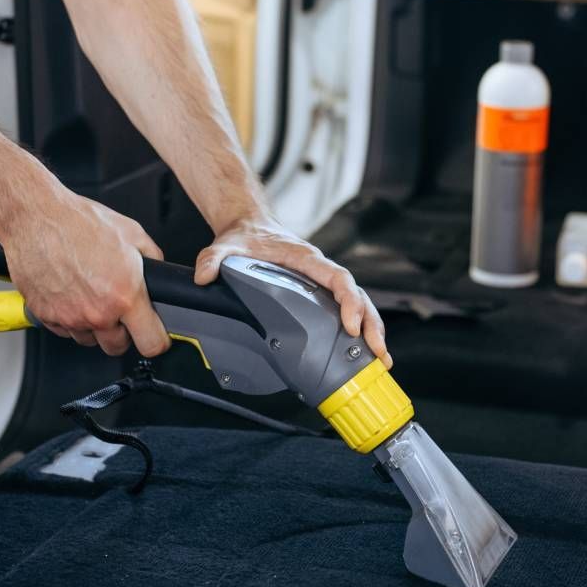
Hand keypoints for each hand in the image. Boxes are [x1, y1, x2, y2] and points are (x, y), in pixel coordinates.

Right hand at [0, 188, 171, 358]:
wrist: (36, 217)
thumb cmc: (79, 222)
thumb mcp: (133, 234)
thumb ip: (153, 259)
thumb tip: (160, 275)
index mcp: (125, 296)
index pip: (151, 343)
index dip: (158, 341)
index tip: (155, 336)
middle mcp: (98, 312)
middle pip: (118, 347)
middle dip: (123, 332)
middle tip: (119, 309)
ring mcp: (70, 317)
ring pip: (90, 340)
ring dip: (94, 326)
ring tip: (91, 294)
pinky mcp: (46, 315)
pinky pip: (65, 330)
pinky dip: (70, 318)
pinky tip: (72, 293)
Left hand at [195, 216, 390, 367]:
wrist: (250, 227)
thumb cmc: (246, 235)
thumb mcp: (227, 244)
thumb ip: (214, 258)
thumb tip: (205, 275)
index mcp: (307, 258)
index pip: (338, 277)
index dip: (349, 301)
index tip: (350, 325)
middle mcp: (321, 271)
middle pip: (358, 296)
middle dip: (371, 323)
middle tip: (378, 351)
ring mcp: (323, 284)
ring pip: (360, 304)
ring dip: (372, 330)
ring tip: (381, 359)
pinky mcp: (321, 295)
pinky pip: (348, 311)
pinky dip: (360, 331)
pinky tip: (365, 353)